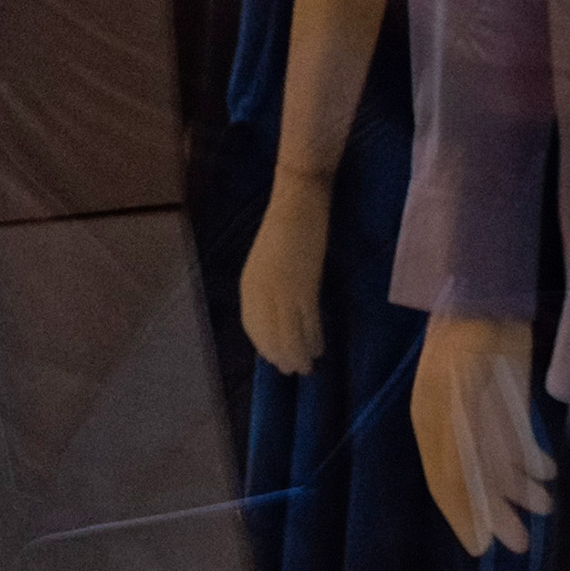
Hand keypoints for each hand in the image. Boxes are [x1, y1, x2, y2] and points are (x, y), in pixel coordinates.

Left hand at [239, 161, 330, 375]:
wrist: (298, 200)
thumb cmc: (285, 225)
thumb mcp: (269, 260)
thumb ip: (269, 284)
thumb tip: (279, 310)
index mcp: (250, 283)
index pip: (253, 325)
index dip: (264, 345)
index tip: (275, 359)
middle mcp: (262, 291)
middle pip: (270, 334)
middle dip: (281, 355)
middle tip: (294, 370)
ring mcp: (282, 290)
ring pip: (290, 333)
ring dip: (299, 353)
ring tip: (308, 367)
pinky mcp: (304, 286)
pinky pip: (308, 321)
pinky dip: (313, 338)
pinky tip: (319, 348)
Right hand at [412, 315, 553, 558]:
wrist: (486, 294)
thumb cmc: (472, 339)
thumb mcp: (464, 388)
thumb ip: (464, 435)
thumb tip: (464, 482)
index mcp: (433, 422)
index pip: (445, 480)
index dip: (462, 514)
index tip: (480, 546)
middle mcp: (452, 426)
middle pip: (473, 479)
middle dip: (496, 512)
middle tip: (522, 543)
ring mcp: (477, 415)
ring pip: (496, 464)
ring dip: (520, 488)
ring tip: (546, 506)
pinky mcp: (501, 403)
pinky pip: (511, 443)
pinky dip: (529, 461)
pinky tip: (546, 474)